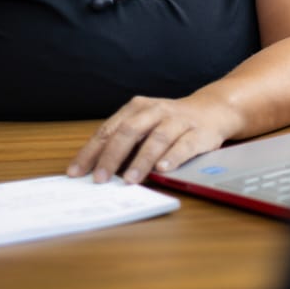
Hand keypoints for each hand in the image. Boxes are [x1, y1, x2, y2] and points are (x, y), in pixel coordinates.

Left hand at [67, 95, 238, 184]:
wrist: (213, 110)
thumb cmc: (171, 122)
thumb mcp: (144, 125)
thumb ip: (123, 142)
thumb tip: (95, 170)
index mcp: (137, 108)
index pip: (109, 130)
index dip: (91, 151)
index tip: (76, 172)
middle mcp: (156, 111)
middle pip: (129, 132)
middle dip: (112, 156)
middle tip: (99, 179)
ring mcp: (178, 121)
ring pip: (156, 139)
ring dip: (141, 160)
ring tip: (129, 180)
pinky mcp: (198, 133)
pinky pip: (184, 145)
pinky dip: (172, 157)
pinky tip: (162, 169)